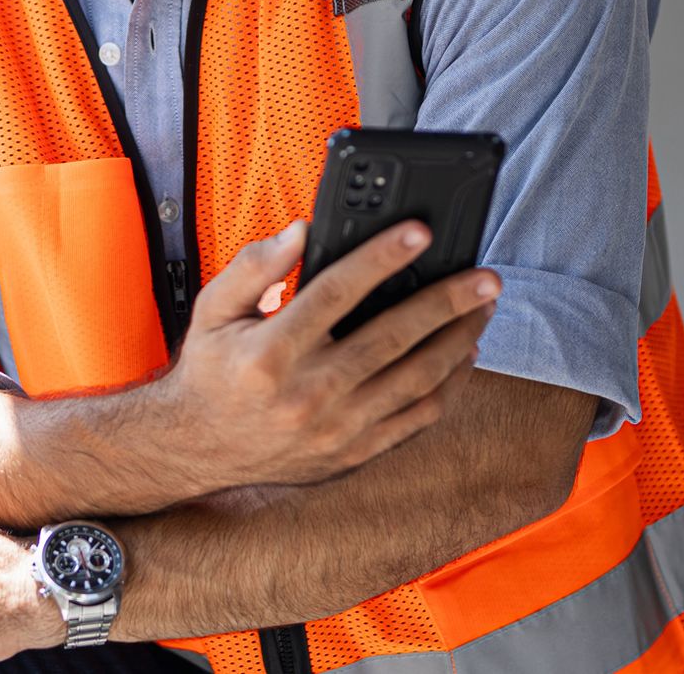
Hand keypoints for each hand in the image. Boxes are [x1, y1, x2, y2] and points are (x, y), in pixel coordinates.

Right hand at [157, 220, 497, 487]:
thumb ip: (254, 266)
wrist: (198, 449)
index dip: (381, 258)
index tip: (420, 232)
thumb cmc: (210, 370)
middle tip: (485, 276)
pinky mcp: (355, 452)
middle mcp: (308, 392)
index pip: (337, 293)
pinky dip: (448, 386)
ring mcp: (337, 428)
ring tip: (482, 308)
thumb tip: (302, 231)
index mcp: (271, 351)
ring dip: (457, 339)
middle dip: (446, 301)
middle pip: (393, 337)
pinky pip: (417, 418)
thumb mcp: (213, 308)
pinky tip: (461, 354)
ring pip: (416, 380)